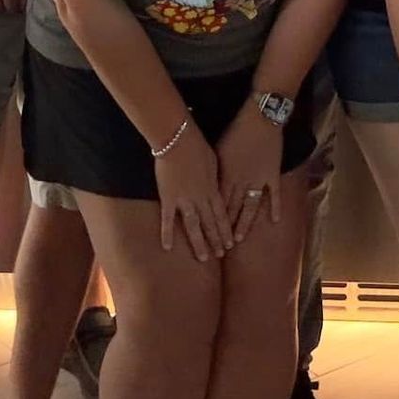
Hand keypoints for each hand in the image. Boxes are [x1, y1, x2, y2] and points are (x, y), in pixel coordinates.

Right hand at [154, 122, 232, 260]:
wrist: (179, 140)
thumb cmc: (198, 146)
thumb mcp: (214, 162)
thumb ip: (215, 179)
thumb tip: (217, 190)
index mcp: (213, 188)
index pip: (222, 214)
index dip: (225, 230)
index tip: (230, 244)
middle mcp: (201, 198)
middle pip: (210, 223)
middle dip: (216, 240)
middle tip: (220, 255)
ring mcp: (184, 200)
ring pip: (194, 226)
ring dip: (199, 243)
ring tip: (204, 258)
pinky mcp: (168, 198)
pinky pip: (168, 219)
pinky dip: (167, 233)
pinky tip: (167, 247)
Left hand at [216, 104, 283, 243]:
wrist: (259, 119)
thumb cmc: (235, 131)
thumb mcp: (218, 151)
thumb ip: (214, 171)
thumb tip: (207, 186)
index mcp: (226, 177)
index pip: (217, 206)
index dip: (211, 222)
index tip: (206, 235)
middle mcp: (241, 184)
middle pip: (231, 211)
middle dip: (224, 230)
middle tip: (219, 248)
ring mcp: (258, 181)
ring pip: (249, 207)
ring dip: (244, 224)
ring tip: (239, 239)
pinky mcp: (272, 175)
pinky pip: (274, 194)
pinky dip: (275, 207)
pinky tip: (275, 220)